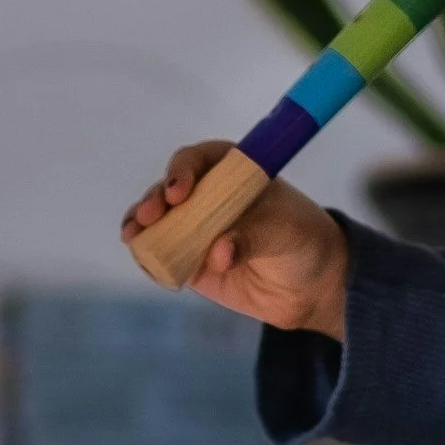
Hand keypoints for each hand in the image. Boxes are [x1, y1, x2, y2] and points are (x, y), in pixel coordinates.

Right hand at [120, 139, 350, 337]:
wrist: (309, 284)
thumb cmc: (300, 239)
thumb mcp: (283, 231)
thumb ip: (250, 238)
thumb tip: (218, 253)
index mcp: (230, 171)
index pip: (196, 160)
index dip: (181, 171)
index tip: (179, 192)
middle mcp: (205, 195)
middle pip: (167, 190)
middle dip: (154, 200)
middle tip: (151, 216)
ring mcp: (193, 228)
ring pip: (156, 222)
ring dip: (140, 226)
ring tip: (135, 237)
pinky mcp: (188, 260)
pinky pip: (160, 256)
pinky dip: (149, 257)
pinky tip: (146, 261)